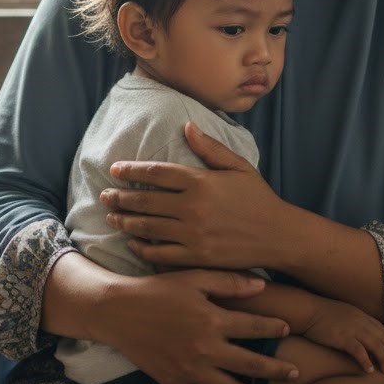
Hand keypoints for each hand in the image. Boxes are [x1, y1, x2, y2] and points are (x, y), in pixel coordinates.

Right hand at [91, 266, 297, 383]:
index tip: (288, 329)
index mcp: (212, 319)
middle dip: (276, 371)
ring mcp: (190, 371)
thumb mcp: (194, 277)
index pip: (254, 326)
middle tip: (295, 373)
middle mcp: (205, 349)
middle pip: (251, 365)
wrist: (119, 311)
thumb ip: (229, 282)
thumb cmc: (158, 289)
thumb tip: (263, 286)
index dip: (274, 327)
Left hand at [100, 122, 287, 270]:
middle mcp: (193, 207)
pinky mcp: (196, 257)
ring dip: (125, 221)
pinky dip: (142, 247)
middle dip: (120, 196)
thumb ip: (210, 148)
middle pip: (145, 200)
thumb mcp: (238, 167)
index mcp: (201, 182)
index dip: (132, 170)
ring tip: (112, 216)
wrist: (279, 236)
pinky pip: (160, 252)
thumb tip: (186, 126)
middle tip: (105, 194)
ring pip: (147, 227)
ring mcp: (193, 234)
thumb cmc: (259, 199)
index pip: (156, 173)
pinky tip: (133, 242)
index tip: (115, 168)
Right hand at [301, 297, 383, 374]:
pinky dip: (366, 361)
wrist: (307, 310)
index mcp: (360, 315)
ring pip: (375, 345)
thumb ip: (352, 321)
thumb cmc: (320, 314)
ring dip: (383, 359)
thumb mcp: (341, 313)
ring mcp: (352, 329)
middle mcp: (360, 321)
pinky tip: (369, 371)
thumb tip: (357, 333)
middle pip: (382, 338)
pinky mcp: (342, 338)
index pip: (381, 330)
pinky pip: (359, 351)